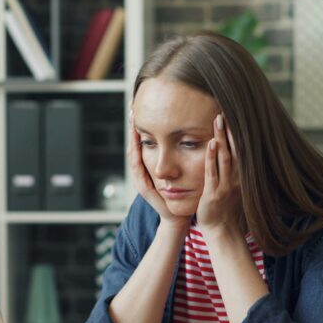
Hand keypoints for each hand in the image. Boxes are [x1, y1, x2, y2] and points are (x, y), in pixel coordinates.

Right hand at [127, 110, 188, 229]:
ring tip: (132, 120)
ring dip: (132, 137)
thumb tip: (190, 133)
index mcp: (150, 165)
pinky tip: (135, 142)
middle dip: (133, 125)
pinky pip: (137, 167)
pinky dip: (135, 153)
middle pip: (134, 143)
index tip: (141, 106)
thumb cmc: (182, 193)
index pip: (143, 140)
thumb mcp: (181, 169)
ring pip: (133, 153)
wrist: (178, 216)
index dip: (141, 125)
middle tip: (132, 107)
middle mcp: (142, 170)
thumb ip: (182, 154)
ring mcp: (140, 178)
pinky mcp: (143, 186)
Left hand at [196, 114, 242, 237]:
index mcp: (241, 176)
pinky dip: (211, 158)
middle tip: (225, 111)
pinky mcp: (214, 194)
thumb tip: (231, 152)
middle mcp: (236, 179)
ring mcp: (226, 186)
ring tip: (218, 121)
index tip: (233, 116)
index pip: (240, 150)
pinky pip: (212, 173)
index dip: (237, 133)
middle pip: (234, 150)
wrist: (221, 231)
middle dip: (229, 131)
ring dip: (221, 139)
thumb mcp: (232, 187)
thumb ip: (232, 170)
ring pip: (225, 158)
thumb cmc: (224, 208)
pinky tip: (209, 144)